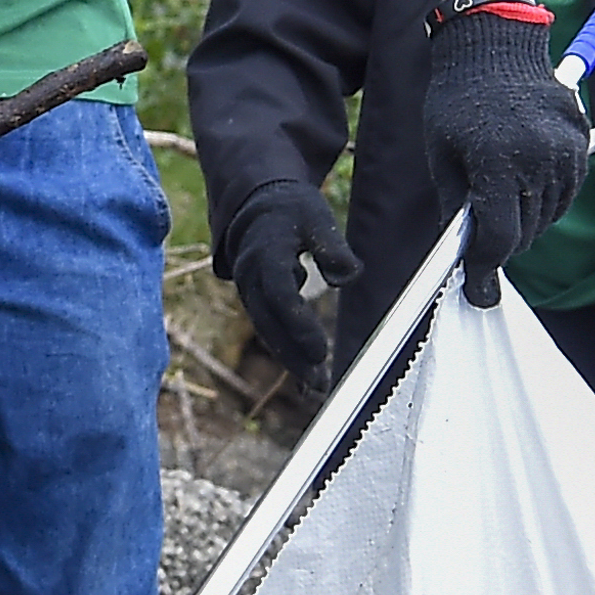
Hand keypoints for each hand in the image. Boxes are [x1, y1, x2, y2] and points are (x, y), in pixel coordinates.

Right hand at [215, 181, 357, 391]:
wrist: (256, 206)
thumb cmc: (293, 211)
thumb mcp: (316, 217)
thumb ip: (332, 246)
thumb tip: (346, 278)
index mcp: (266, 252)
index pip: (280, 294)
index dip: (299, 323)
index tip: (321, 350)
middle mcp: (250, 276)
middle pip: (270, 323)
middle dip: (293, 355)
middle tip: (319, 383)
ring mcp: (249, 291)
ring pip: (268, 332)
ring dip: (290, 361)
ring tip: (317, 388)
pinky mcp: (256, 301)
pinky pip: (270, 330)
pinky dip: (287, 353)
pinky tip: (308, 381)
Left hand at [421, 10, 585, 306]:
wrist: (494, 45)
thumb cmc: (457, 99)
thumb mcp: (442, 154)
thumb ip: (456, 206)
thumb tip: (464, 253)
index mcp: (497, 160)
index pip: (500, 237)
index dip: (485, 267)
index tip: (476, 285)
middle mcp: (538, 158)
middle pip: (526, 233)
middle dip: (503, 243)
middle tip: (481, 240)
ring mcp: (565, 150)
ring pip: (548, 217)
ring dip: (526, 221)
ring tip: (501, 198)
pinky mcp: (580, 142)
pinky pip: (566, 193)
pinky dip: (546, 200)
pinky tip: (524, 185)